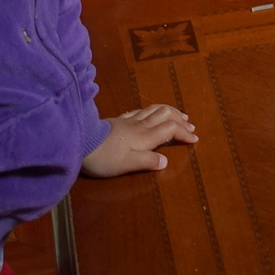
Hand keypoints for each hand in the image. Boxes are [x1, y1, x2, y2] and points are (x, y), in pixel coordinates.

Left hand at [82, 102, 198, 176]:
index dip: (184, 133)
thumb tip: (166, 161)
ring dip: (169, 111)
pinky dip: (151, 110)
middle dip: (180, 119)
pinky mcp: (119, 120)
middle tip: (190, 125)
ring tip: (178, 115)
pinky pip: (140, 111)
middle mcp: (140, 125)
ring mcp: (129, 120)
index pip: (170, 130)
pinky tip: (151, 113)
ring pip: (154, 110)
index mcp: (145, 137)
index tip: (194, 139)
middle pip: (165, 115)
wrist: (80, 141)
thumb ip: (147, 162)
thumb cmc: (104, 157)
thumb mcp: (127, 165)